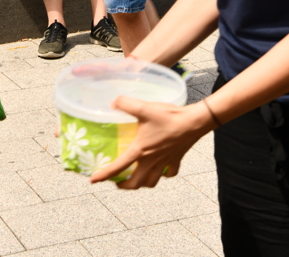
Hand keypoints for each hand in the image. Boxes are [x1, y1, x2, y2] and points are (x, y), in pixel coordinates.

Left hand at [89, 97, 215, 188]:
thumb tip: (112, 102)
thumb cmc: (170, 117)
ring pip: (152, 182)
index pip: (118, 167)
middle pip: (136, 183)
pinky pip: (169, 173)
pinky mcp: (176, 159)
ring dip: (142, 184)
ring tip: (136, 179)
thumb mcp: (144, 108)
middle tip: (116, 182)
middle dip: (124, 186)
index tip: (93, 180)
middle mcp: (152, 161)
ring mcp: (165, 162)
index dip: (104, 175)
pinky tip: (160, 170)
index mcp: (141, 151)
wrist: (195, 121)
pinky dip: (163, 175)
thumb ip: (126, 104)